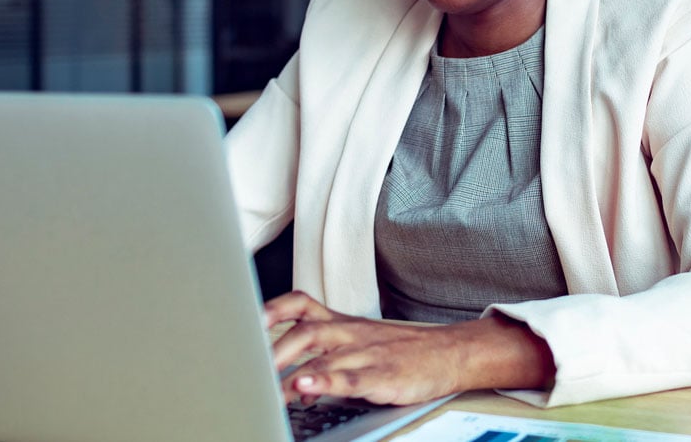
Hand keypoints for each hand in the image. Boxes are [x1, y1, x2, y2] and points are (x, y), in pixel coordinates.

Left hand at [265, 290, 554, 405]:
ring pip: (321, 353)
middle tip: (245, 367)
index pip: (301, 304)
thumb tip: (285, 378)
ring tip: (265, 381)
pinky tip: (304, 387)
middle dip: (271, 350)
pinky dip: (324, 380)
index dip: (271, 310)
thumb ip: (322, 353)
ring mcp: (364, 353)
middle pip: (303, 331)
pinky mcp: (381, 375)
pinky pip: (349, 376)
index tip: (243, 319)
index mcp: (342, 323)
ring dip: (288, 366)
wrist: (447, 353)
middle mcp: (348, 333)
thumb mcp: (358, 340)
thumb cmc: (399, 349)